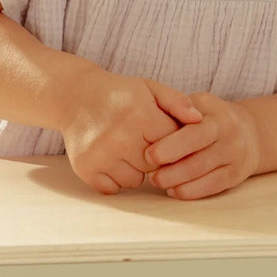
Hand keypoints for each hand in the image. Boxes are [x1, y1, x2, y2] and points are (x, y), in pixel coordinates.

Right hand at [59, 71, 202, 195]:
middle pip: (156, 166)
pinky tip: (112, 158)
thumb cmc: (120, 93)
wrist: (76, 95)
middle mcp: (119, 136)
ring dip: (136, 169)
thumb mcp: (150, 88)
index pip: (172, 144)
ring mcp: (100, 155)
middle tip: (143, 140)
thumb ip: (177, 102)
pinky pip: (114, 188)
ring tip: (127, 148)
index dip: (172, 141)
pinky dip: (116, 178)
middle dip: (155, 157)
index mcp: (139, 114)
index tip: (164, 134)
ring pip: (136, 181)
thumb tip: (200, 120)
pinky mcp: (85, 169)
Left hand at [143, 91, 260, 199]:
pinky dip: (190, 191)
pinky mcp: (236, 176)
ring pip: (203, 175)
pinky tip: (173, 190)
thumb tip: (154, 120)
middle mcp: (229, 138)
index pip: (193, 134)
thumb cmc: (213, 115)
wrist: (249, 131)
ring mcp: (235, 158)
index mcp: (218, 118)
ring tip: (156, 181)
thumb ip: (180, 108)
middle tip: (150, 174)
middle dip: (171, 170)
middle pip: (198, 160)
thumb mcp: (200, 102)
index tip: (148, 155)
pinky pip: (212, 187)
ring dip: (177, 182)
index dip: (170, 146)